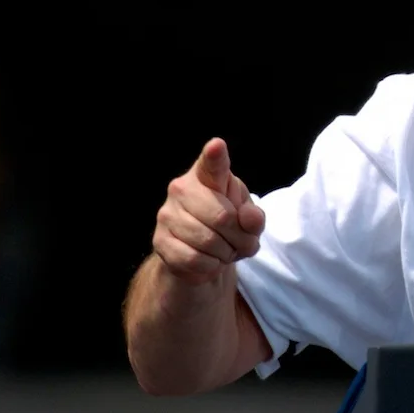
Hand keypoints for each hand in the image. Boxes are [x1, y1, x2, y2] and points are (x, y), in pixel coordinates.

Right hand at [152, 138, 266, 284]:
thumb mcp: (248, 219)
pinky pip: (193, 260)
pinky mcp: (159, 241)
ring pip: (208, 242)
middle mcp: (181, 188)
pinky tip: (209, 260)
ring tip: (226, 250)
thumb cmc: (228, 224)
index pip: (212, 163)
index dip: (215, 155)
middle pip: (221, 218)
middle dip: (240, 238)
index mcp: (207, 174)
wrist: (202, 252)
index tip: (217, 145)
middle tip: (243, 242)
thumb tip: (248, 219)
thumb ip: (254, 217)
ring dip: (226, 253)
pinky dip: (210, 266)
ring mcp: (166, 214)